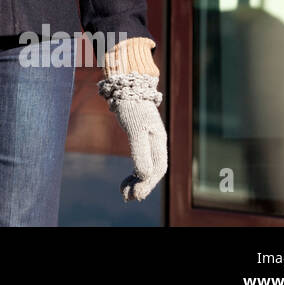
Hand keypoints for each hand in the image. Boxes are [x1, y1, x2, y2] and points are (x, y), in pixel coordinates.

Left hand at [98, 73, 166, 201]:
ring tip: (124, 194)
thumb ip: (140, 151)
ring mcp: (149, 141)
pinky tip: (126, 182)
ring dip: (136, 182)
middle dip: (142, 186)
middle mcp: (156, 142)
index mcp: (159, 140)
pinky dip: (133, 173)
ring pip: (147, 168)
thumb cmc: (130, 106)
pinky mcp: (139, 139)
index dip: (148, 183)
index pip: (158, 167)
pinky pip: (140, 161)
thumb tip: (145, 175)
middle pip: (153, 170)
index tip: (135, 194)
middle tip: (127, 198)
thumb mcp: (134, 128)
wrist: (125, 85)